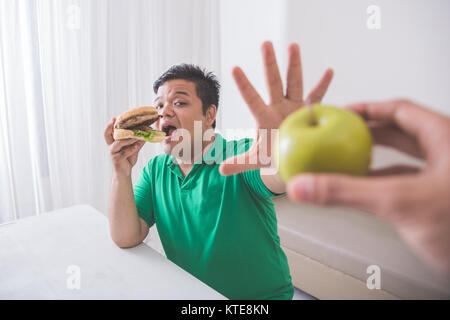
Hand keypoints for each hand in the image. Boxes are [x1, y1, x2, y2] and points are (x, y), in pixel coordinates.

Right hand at [104, 118, 145, 176]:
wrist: (125, 173)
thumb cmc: (127, 160)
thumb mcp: (133, 149)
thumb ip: (137, 142)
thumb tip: (146, 135)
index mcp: (113, 143)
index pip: (108, 133)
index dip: (110, 125)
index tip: (114, 118)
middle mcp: (111, 147)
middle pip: (107, 135)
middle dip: (112, 128)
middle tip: (118, 122)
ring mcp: (113, 153)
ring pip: (119, 143)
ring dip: (128, 138)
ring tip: (136, 135)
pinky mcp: (117, 159)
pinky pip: (125, 152)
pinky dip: (132, 148)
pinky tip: (138, 145)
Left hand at [219, 41, 332, 175]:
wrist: (289, 156)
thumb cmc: (271, 156)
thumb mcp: (255, 160)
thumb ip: (239, 163)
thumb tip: (220, 170)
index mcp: (263, 116)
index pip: (252, 99)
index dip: (244, 85)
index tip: (234, 68)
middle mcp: (278, 107)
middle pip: (273, 83)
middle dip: (269, 65)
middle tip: (265, 44)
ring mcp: (293, 106)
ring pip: (294, 83)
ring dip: (294, 66)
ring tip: (292, 46)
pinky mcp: (308, 110)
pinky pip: (317, 97)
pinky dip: (323, 85)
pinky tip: (328, 71)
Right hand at [287, 99, 449, 274]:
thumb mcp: (399, 202)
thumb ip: (347, 192)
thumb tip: (305, 185)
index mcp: (445, 137)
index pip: (399, 109)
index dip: (367, 108)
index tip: (342, 110)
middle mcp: (447, 152)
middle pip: (401, 131)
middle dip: (367, 131)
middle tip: (339, 132)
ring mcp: (446, 176)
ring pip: (406, 156)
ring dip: (376, 157)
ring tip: (348, 159)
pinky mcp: (443, 198)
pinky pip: (408, 179)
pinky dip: (385, 180)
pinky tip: (369, 188)